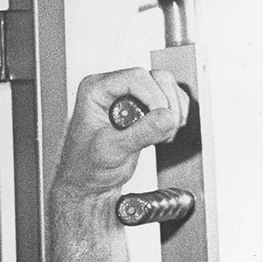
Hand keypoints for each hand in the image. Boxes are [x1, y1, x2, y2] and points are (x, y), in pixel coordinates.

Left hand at [52, 66, 188, 202]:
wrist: (89, 183)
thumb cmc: (87, 168)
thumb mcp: (112, 152)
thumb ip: (140, 133)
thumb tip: (168, 117)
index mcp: (95, 90)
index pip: (136, 77)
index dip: (154, 97)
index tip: (160, 120)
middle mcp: (112, 88)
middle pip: (156, 79)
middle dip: (166, 106)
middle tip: (163, 132)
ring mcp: (128, 95)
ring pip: (167, 86)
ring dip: (174, 110)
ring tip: (163, 135)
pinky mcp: (142, 106)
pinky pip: (171, 98)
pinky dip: (175, 114)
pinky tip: (165, 133)